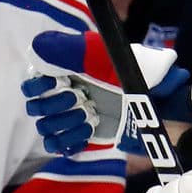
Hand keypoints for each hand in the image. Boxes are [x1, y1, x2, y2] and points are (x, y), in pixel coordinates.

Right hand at [21, 30, 189, 155]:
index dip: (39, 87)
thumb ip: (66, 48)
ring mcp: (74, 115)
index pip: (32, 82)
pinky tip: (88, 132)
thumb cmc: (134, 71)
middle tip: (81, 101)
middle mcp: (66, 92)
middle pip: (36, 108)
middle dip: (57, 106)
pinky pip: (58, 145)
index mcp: (66, 70)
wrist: (160, 100)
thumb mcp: (102, 54)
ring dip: (66, 123)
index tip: (60, 84)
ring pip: (46, 128)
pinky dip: (69, 140)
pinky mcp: (84, 136)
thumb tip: (36, 47)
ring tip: (90, 117)